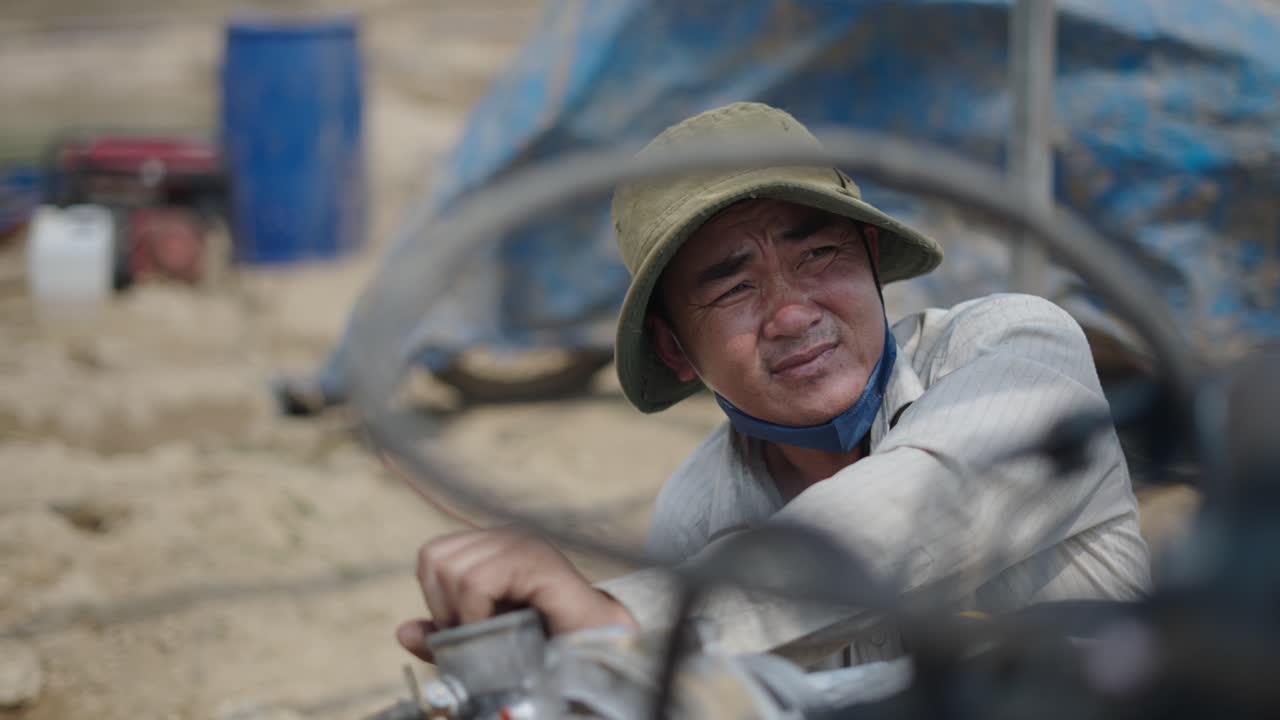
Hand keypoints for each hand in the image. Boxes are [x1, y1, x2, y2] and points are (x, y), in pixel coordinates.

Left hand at [396, 527, 635, 661]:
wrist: (591, 647)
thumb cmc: (542, 642)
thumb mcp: (480, 640)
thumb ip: (444, 635)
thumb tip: (402, 631)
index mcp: (491, 546)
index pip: (432, 555)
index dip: (437, 597)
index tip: (465, 625)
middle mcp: (505, 536)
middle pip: (435, 559)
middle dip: (446, 605)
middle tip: (478, 629)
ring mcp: (522, 543)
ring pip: (453, 571)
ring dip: (465, 613)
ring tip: (494, 630)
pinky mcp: (536, 561)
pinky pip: (478, 583)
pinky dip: (479, 614)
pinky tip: (502, 627)